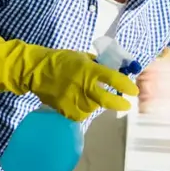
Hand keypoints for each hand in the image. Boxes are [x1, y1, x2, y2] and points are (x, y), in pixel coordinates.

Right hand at [0, 35, 139, 120]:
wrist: (35, 71)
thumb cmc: (61, 60)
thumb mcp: (82, 57)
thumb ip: (97, 65)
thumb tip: (114, 69)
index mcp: (89, 71)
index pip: (114, 80)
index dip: (126, 86)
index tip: (133, 91)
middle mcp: (84, 88)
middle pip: (108, 101)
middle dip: (120, 104)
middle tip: (126, 104)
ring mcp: (75, 101)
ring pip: (94, 107)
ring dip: (97, 103)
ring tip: (91, 95)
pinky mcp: (67, 111)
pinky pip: (82, 113)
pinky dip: (84, 108)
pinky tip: (79, 101)